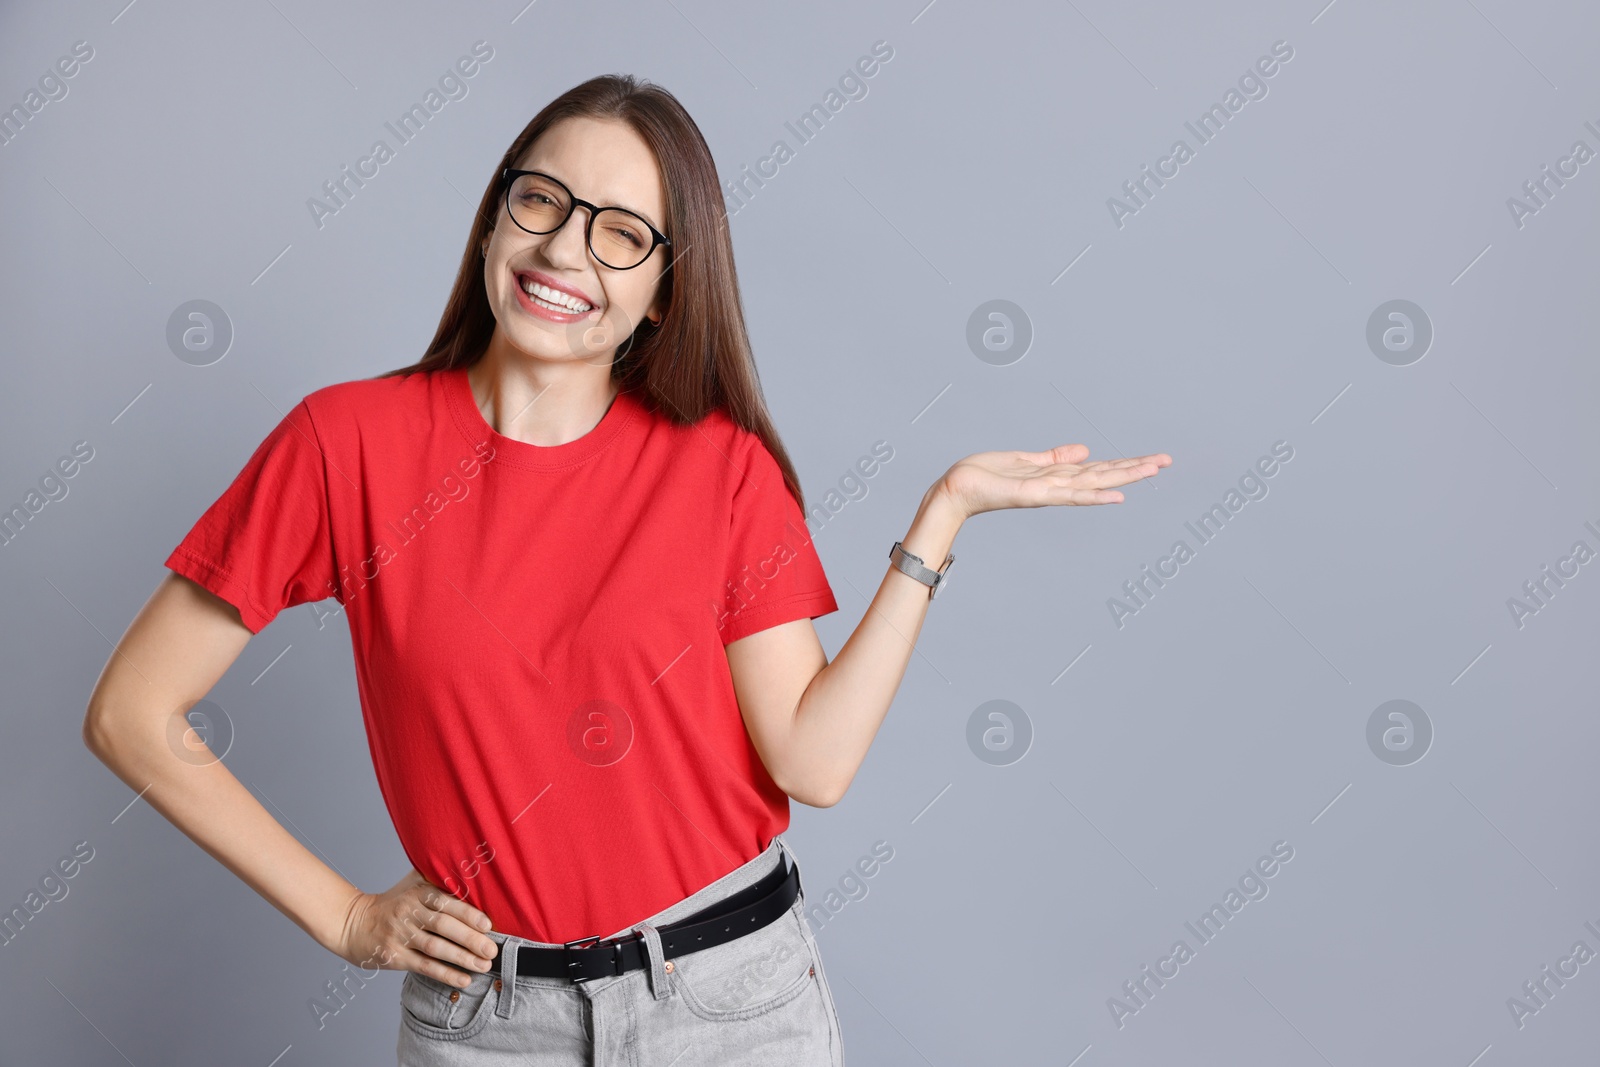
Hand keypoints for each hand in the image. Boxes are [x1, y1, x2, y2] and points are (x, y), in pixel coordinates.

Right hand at [333, 868, 497, 988]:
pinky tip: (464, 979)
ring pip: (436, 948)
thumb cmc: (394, 903)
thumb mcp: (412, 884)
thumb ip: (438, 877)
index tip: (488, 925)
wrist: (354, 923)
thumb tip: (473, 865)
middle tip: (491, 950)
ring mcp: (400, 936)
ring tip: (484, 965)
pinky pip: (425, 967)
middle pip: (443, 926)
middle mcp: (408, 913)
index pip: (445, 902)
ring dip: (462, 959)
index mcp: (417, 893)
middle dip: (470, 939)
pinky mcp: (394, 957)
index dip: (468, 914)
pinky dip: (446, 974)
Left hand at [938, 444, 1170, 518]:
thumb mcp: (1026, 460)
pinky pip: (1069, 495)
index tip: (1154, 458)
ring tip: (1153, 469)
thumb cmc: (985, 476)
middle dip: (1136, 468)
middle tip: (1168, 461)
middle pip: (1104, 475)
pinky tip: (1117, 497)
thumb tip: (1084, 449)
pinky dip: (1094, 497)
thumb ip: (1055, 457)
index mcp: (1057, 476)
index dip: (1126, 463)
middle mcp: (1058, 485)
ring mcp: (1049, 491)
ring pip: (1094, 483)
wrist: (957, 488)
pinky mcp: (1034, 494)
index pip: (1098, 469)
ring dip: (1124, 477)